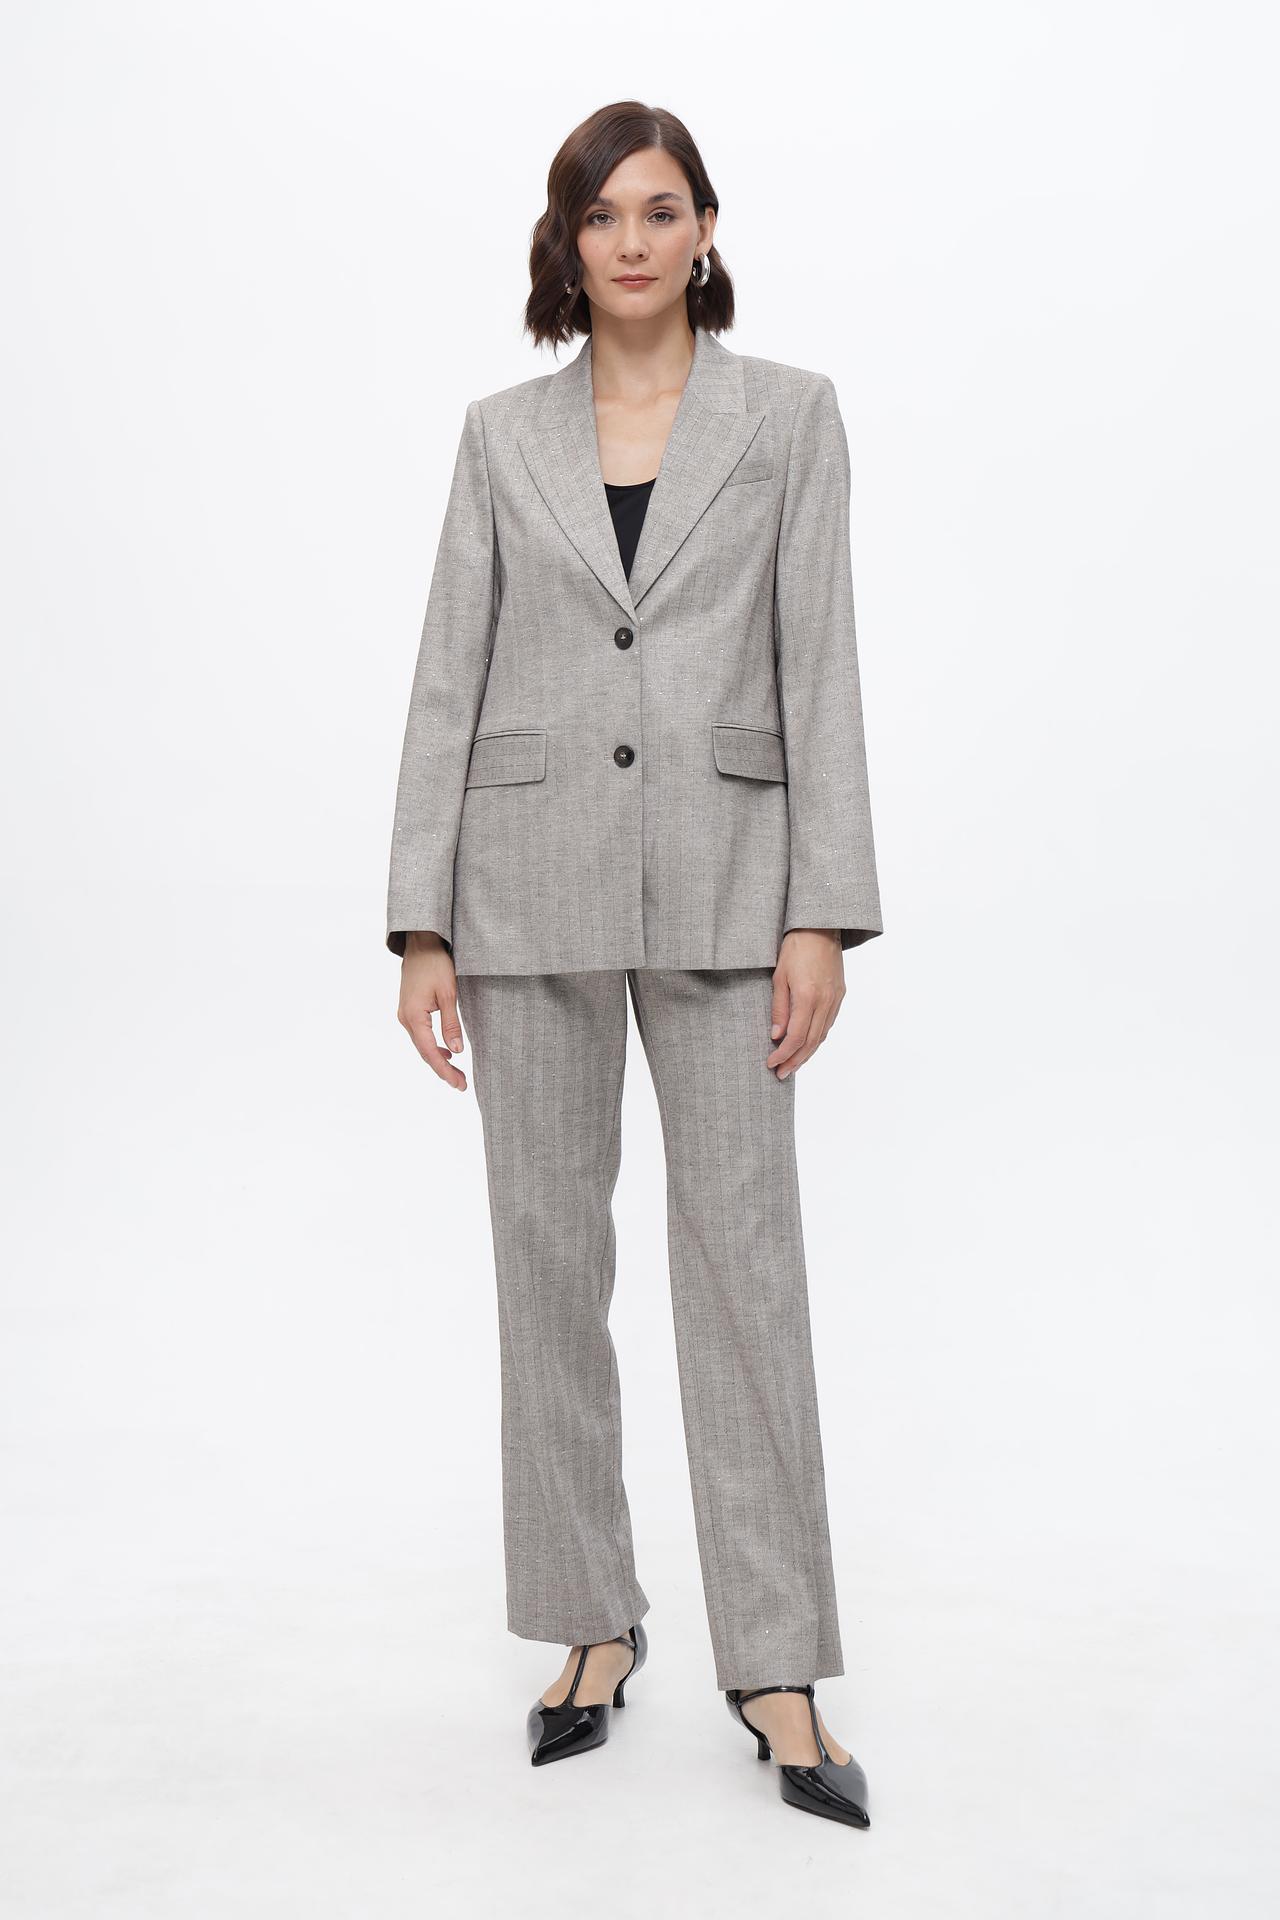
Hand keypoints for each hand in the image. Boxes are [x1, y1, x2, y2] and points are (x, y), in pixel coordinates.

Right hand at [397, 932, 467, 1089]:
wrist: (421, 943)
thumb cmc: (436, 964)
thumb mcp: (448, 994)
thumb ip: (451, 1024)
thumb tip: (456, 1051)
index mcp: (414, 1017)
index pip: (430, 1052)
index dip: (445, 1070)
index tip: (459, 1084)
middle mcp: (405, 1019)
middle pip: (424, 1052)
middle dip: (443, 1069)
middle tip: (461, 1084)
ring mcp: (404, 1014)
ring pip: (422, 1045)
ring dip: (438, 1059)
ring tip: (456, 1073)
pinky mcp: (408, 1010)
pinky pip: (420, 1034)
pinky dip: (433, 1046)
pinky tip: (446, 1051)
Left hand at [767, 929, 845, 1078]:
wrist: (820, 928)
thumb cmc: (795, 947)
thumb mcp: (779, 977)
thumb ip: (779, 1008)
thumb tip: (776, 1035)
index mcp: (808, 996)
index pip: (796, 1037)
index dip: (784, 1054)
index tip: (772, 1063)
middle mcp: (826, 1001)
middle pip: (812, 1041)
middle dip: (796, 1061)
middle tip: (782, 1074)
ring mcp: (835, 998)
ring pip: (822, 1035)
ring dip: (807, 1053)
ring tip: (793, 1064)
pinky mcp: (840, 994)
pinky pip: (829, 1023)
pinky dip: (817, 1038)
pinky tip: (807, 1044)